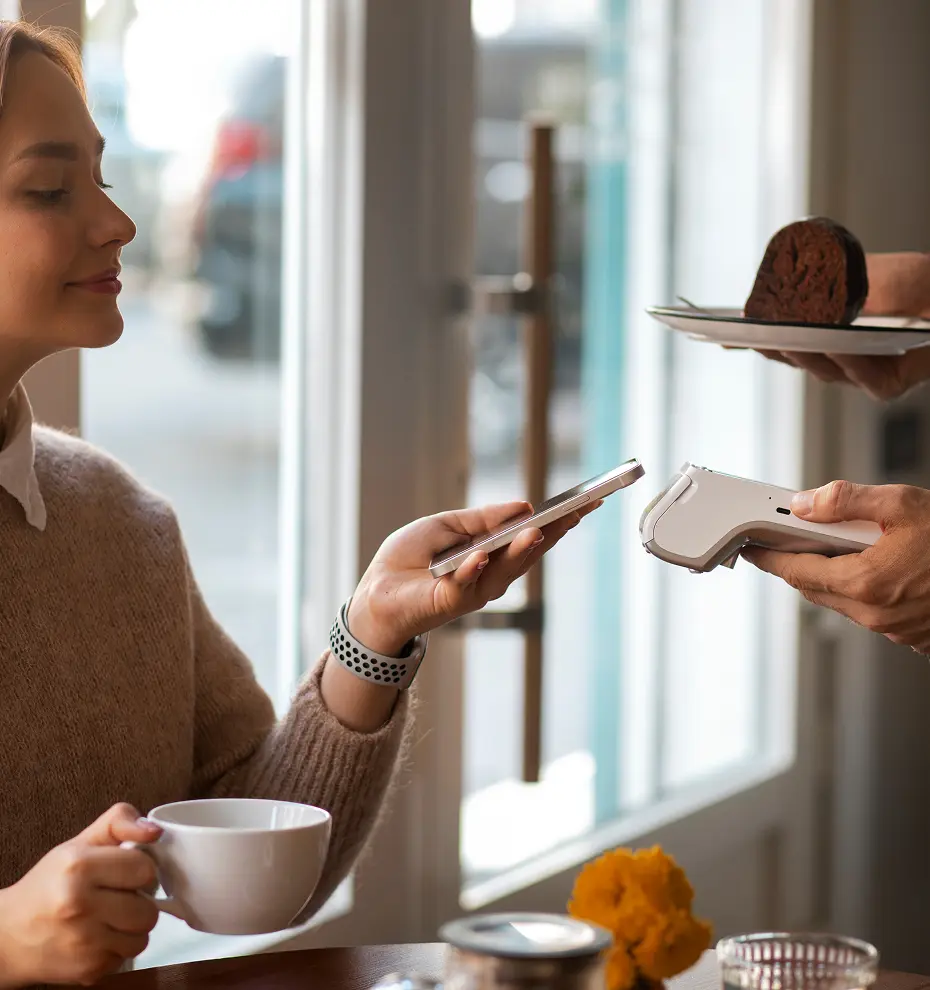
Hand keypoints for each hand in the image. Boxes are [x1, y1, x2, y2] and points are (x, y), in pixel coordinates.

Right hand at [0, 804, 161, 987]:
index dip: (141, 870)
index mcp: (79, 867)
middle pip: (149, 909)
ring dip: (132, 928)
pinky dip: (117, 948)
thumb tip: (155, 831)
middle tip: (118, 898)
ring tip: (110, 918)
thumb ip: (120, 822)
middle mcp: (80, 906)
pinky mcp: (87, 970)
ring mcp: (84, 943)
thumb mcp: (80, 843)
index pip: (144, 869)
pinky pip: (127, 957)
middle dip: (139, 902)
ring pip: (143, 937)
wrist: (8, 936)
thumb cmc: (49, 885)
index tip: (127, 873)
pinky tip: (98, 937)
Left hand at [349, 499, 600, 654]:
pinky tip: (480, 555)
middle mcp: (493, 574)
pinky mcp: (450, 602)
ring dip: (520, 550)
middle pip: (530, 552)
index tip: (588, 501)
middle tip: (578, 511)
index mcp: (495, 554)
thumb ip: (484, 519)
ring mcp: (475, 591)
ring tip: (537, 529)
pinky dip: (472, 568)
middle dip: (555, 532)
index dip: (560, 520)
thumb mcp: (448, 525)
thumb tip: (524, 506)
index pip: (534, 534)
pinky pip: (465, 584)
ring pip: (505, 570)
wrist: (378, 590)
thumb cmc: (412, 557)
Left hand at [743, 479, 929, 652]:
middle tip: (791, 542)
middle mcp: (876, 613)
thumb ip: (846, 501)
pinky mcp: (914, 637)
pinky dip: (867, 594)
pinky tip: (884, 572)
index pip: (796, 571)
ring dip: (837, 579)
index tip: (753, 549)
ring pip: (844, 603)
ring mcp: (895, 629)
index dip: (769, 557)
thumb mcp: (902, 506)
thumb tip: (806, 504)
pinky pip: (874, 615)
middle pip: (815, 589)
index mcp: (865, 583)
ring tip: (849, 549)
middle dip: (800, 565)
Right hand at [754, 252, 929, 398]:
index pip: (788, 338)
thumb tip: (781, 288)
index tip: (727, 335)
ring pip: (825, 370)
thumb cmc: (921, 281)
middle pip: (799, 358)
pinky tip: (833, 345)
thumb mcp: (867, 271)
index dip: (757, 338)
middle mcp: (845, 357)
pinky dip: (845, 363)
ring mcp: (865, 374)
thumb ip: (829, 282)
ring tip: (786, 339)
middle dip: (774, 348)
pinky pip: (861, 377)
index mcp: (832, 330)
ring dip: (805, 355)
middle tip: (753, 336)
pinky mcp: (888, 386)